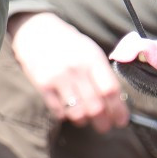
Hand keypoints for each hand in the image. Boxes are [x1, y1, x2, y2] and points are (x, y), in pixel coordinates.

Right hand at [8, 12, 129, 131]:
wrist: (36, 30)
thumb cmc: (69, 46)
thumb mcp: (90, 52)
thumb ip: (103, 75)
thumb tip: (118, 103)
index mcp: (92, 59)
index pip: (110, 90)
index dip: (118, 110)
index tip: (121, 121)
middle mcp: (76, 68)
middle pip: (96, 107)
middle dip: (103, 123)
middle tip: (104, 126)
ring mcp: (58, 77)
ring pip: (78, 113)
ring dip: (84, 121)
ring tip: (85, 119)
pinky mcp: (43, 85)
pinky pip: (59, 112)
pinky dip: (66, 116)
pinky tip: (68, 111)